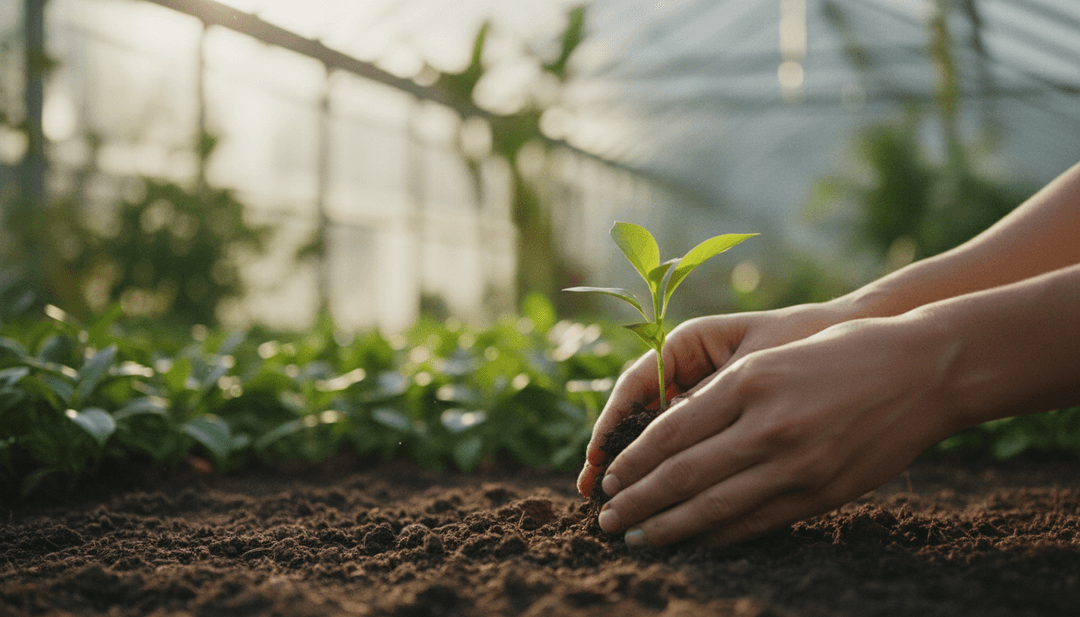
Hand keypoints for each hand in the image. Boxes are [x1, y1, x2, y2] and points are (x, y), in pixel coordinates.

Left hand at [590, 313, 962, 547]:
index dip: (634, 461)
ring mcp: (797, 465)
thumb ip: (723, 397)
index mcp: (749, 382)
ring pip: (714, 508)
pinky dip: (717, 536)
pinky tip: (694, 542)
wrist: (925, 370)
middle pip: (682, 475)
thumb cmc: (842, 351)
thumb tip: (669, 441)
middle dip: (637, 502)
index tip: (609, 478)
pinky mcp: (822, 493)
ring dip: (668, 528)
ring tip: (637, 538)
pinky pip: (756, 523)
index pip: (670, 433)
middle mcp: (768, 426)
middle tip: (606, 520)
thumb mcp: (772, 359)